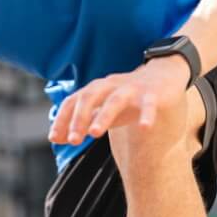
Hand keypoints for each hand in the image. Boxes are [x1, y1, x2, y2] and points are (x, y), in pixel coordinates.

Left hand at [49, 56, 190, 144]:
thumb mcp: (102, 110)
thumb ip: (81, 123)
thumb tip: (56, 138)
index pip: (73, 101)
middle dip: (79, 118)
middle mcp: (110, 86)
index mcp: (95, 89)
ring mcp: (132, 89)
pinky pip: (149, 104)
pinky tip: (144, 128)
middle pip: (90, 97)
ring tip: (94, 134)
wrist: (162, 76)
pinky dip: (146, 115)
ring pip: (115, 100)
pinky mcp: (153, 93)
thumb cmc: (127, 97)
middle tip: (72, 140)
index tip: (54, 138)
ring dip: (103, 116)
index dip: (62, 119)